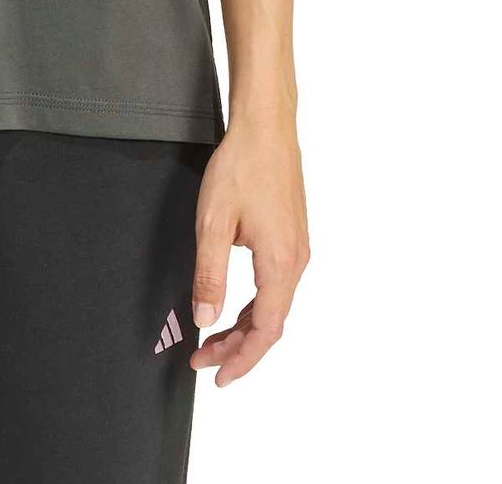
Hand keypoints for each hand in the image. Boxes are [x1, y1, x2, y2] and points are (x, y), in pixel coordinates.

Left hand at [188, 120, 308, 386]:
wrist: (266, 126)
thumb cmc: (241, 166)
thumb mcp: (213, 222)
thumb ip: (209, 274)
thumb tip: (205, 318)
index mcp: (280, 264)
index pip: (264, 331)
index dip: (241, 359)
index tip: (215, 375)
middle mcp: (296, 261)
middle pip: (270, 323)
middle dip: (237, 347)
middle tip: (203, 359)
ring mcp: (297, 248)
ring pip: (273, 304)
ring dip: (244, 326)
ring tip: (213, 337)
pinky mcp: (292, 236)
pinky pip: (276, 285)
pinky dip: (254, 304)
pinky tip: (233, 304)